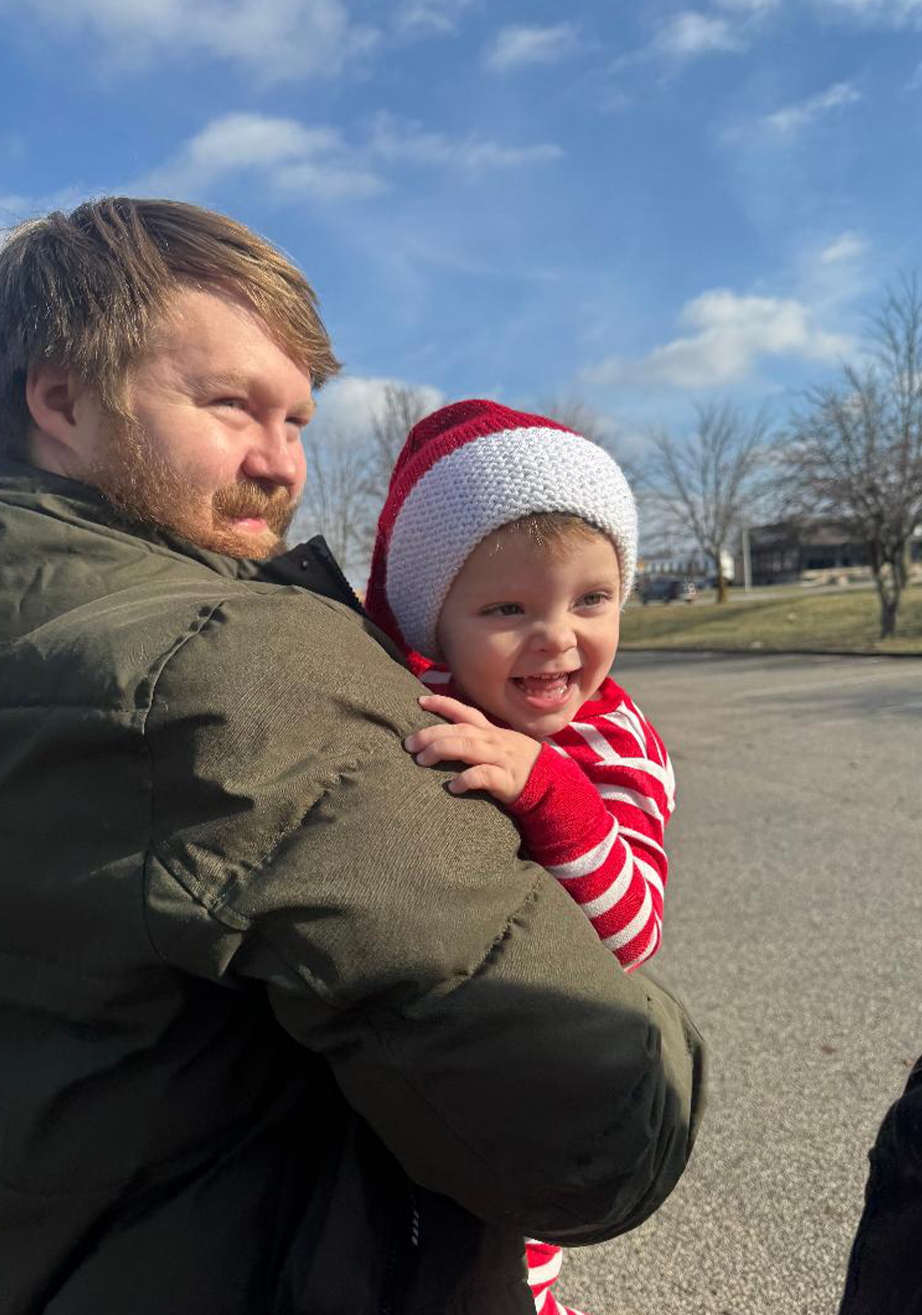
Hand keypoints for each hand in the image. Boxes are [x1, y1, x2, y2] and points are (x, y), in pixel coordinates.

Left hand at [404, 694, 540, 804]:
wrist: (550, 784)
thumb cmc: (519, 764)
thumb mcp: (500, 744)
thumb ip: (477, 738)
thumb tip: (444, 737)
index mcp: (490, 731)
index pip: (465, 711)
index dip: (442, 704)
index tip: (420, 700)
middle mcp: (494, 740)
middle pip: (459, 730)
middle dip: (431, 734)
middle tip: (409, 743)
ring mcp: (500, 758)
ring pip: (467, 748)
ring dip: (441, 751)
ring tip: (421, 760)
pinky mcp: (507, 780)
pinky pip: (483, 776)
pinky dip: (466, 779)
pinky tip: (451, 786)